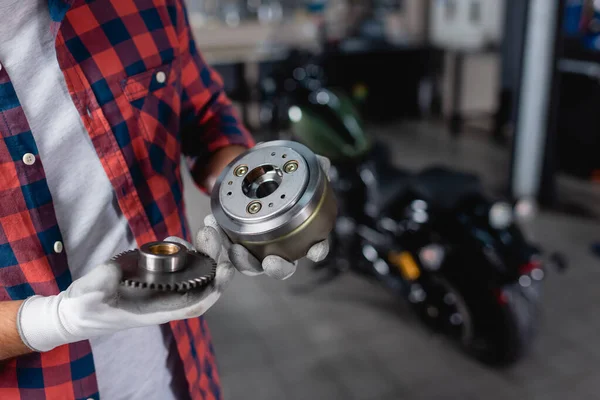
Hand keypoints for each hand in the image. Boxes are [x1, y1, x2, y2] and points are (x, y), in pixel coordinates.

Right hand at [17, 230, 231, 352]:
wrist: (77, 308)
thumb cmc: (85, 309)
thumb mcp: (89, 298)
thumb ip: (101, 286)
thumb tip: (115, 271)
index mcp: (158, 310)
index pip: (196, 303)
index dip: (214, 288)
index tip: (225, 269)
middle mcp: (167, 298)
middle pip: (203, 280)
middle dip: (215, 256)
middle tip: (211, 232)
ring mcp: (163, 284)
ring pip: (195, 267)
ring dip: (204, 248)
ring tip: (204, 227)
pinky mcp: (154, 272)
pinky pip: (178, 259)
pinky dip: (183, 246)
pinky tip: (177, 237)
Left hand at [202, 155, 331, 280]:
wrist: (247, 180)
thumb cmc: (276, 181)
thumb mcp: (293, 171)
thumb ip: (309, 167)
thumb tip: (323, 162)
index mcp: (301, 235)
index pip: (316, 248)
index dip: (318, 251)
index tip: (315, 252)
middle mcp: (280, 250)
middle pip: (282, 269)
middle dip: (278, 269)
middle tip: (270, 262)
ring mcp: (256, 251)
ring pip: (252, 266)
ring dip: (243, 261)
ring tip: (235, 248)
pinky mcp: (232, 246)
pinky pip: (225, 249)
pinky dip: (219, 239)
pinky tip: (212, 223)